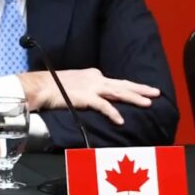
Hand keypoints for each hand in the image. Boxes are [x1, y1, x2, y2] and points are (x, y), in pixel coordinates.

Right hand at [19, 68, 159, 124]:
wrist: (39, 86)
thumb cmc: (50, 85)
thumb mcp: (70, 82)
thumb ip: (82, 87)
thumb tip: (86, 94)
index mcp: (91, 74)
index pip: (113, 81)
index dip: (127, 87)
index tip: (137, 90)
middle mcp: (94, 79)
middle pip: (122, 84)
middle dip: (140, 88)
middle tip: (155, 92)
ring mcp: (91, 87)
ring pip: (118, 92)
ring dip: (134, 98)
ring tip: (148, 103)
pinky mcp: (86, 98)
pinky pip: (104, 106)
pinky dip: (113, 113)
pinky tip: (121, 120)